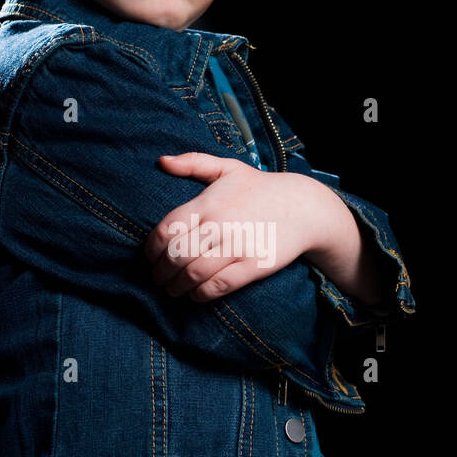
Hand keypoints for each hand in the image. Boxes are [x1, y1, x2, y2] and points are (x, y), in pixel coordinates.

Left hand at [144, 151, 329, 300]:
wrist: (305, 207)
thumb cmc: (261, 188)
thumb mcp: (228, 168)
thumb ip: (193, 163)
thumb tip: (161, 161)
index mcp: (207, 204)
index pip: (166, 231)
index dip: (152, 250)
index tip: (151, 258)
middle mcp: (219, 226)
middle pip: (176, 256)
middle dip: (160, 273)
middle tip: (158, 279)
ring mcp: (236, 247)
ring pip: (193, 275)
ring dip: (176, 287)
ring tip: (172, 290)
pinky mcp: (253, 266)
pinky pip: (218, 286)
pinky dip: (200, 295)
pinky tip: (195, 294)